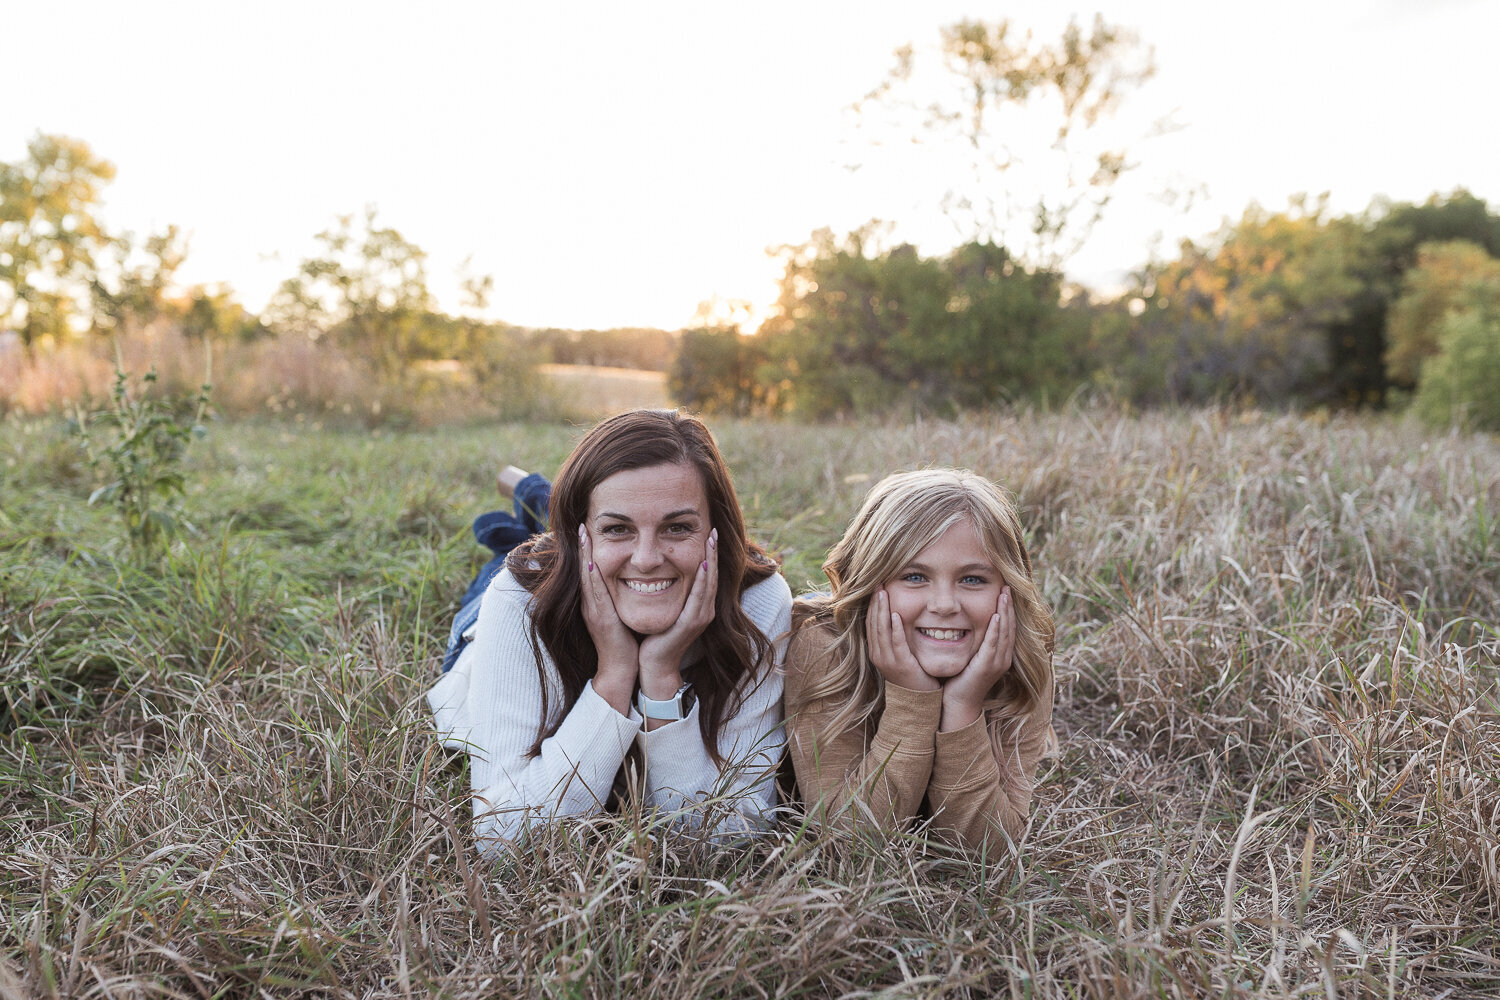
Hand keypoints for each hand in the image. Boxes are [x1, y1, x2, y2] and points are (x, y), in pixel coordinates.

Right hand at [578, 524, 639, 713]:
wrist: (621, 670)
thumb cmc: (626, 644)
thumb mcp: (621, 616)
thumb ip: (622, 600)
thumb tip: (633, 582)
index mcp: (597, 602)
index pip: (590, 570)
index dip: (586, 550)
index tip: (586, 530)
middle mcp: (591, 604)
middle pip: (584, 569)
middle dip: (581, 546)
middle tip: (580, 524)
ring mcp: (594, 611)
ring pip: (586, 577)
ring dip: (584, 554)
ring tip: (582, 533)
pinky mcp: (601, 619)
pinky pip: (595, 593)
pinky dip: (592, 576)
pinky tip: (591, 560)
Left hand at [638, 528, 718, 697]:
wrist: (654, 665)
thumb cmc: (656, 638)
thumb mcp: (666, 610)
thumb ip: (670, 594)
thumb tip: (663, 573)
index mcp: (699, 607)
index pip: (707, 575)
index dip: (709, 555)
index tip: (708, 534)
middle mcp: (705, 611)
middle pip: (712, 575)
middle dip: (713, 552)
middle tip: (713, 530)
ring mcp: (701, 617)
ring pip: (710, 583)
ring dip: (711, 560)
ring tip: (711, 540)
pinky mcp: (692, 623)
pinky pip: (700, 596)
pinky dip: (703, 579)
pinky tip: (702, 564)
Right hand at [865, 589, 939, 692]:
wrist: (920, 699)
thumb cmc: (913, 673)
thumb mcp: (900, 653)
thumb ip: (895, 636)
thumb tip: (896, 614)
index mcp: (875, 650)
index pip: (870, 622)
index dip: (872, 604)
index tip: (876, 586)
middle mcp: (877, 655)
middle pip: (872, 623)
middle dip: (875, 602)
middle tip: (878, 582)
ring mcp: (887, 660)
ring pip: (881, 630)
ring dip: (882, 610)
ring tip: (884, 592)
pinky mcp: (901, 664)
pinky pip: (896, 642)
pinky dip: (895, 628)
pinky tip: (897, 614)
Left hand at [939, 586, 1014, 731]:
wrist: (958, 703)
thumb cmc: (960, 681)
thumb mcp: (970, 657)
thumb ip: (973, 642)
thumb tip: (966, 624)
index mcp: (1000, 656)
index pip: (1007, 628)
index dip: (1008, 609)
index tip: (1005, 592)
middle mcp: (1003, 659)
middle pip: (1009, 627)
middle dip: (1009, 606)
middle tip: (1007, 586)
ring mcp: (997, 663)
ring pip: (1004, 632)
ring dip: (1005, 612)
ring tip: (1004, 594)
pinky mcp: (987, 666)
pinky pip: (993, 643)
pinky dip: (996, 628)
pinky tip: (996, 615)